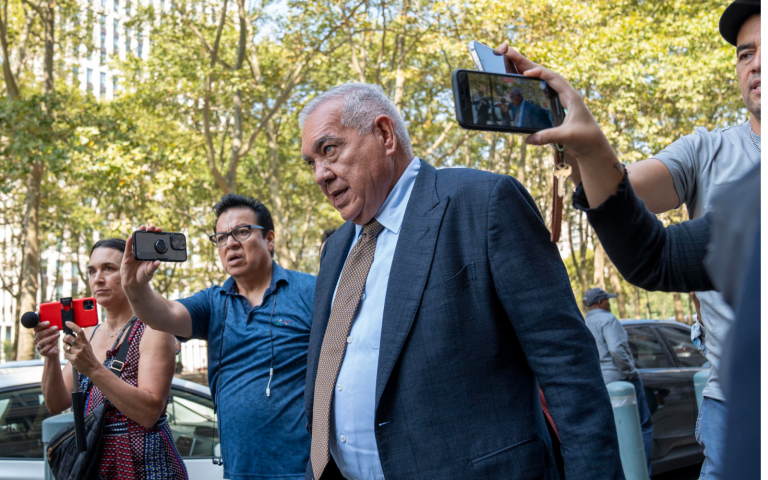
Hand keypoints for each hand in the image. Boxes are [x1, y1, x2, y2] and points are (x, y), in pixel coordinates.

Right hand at [33, 322, 60, 359]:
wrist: (53, 352)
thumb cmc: (53, 340)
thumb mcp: (53, 333)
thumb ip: (53, 328)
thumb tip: (57, 321)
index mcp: (38, 333)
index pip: (36, 328)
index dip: (41, 325)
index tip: (48, 322)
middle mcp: (37, 339)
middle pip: (39, 334)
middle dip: (48, 330)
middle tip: (56, 327)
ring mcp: (39, 346)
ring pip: (42, 342)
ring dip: (50, 337)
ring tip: (58, 335)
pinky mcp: (42, 352)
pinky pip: (44, 349)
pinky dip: (49, 346)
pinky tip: (54, 343)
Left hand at [62, 322, 101, 375]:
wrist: (93, 367)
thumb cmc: (89, 357)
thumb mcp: (87, 346)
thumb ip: (80, 341)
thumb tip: (70, 335)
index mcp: (85, 341)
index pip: (79, 330)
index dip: (72, 325)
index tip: (67, 322)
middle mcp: (82, 346)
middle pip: (68, 337)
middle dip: (64, 339)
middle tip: (66, 341)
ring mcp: (78, 352)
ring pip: (65, 346)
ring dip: (65, 348)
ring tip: (70, 351)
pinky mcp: (74, 358)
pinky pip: (65, 354)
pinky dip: (67, 355)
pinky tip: (72, 357)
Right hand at [121, 224, 161, 295]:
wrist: (133, 283)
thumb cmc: (143, 277)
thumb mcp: (149, 272)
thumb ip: (153, 267)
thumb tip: (158, 262)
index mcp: (149, 254)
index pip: (153, 242)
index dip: (156, 236)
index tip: (160, 230)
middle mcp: (142, 252)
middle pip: (145, 239)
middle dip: (148, 232)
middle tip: (152, 227)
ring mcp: (134, 253)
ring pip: (136, 241)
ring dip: (139, 234)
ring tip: (143, 227)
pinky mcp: (127, 257)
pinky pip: (128, 248)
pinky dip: (129, 242)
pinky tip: (131, 237)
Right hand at [493, 43, 616, 161]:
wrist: (593, 145)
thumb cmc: (585, 138)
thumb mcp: (567, 136)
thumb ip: (549, 136)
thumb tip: (528, 138)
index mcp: (571, 96)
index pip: (554, 78)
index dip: (539, 74)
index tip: (526, 73)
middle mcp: (565, 93)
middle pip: (544, 74)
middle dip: (527, 64)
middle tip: (511, 54)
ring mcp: (561, 97)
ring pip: (542, 79)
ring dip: (527, 70)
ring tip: (512, 61)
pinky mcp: (556, 104)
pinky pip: (542, 88)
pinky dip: (531, 82)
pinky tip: (521, 79)